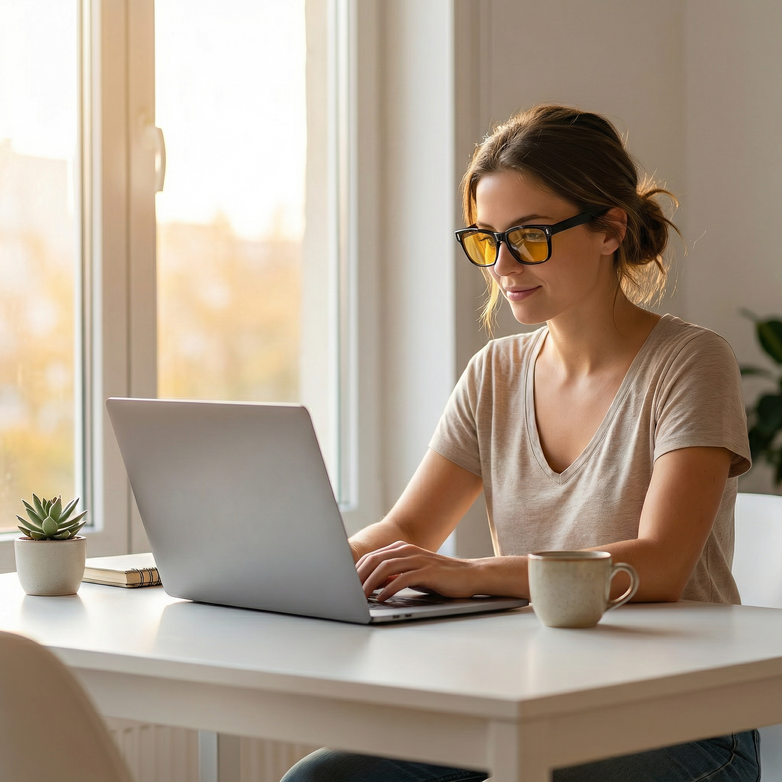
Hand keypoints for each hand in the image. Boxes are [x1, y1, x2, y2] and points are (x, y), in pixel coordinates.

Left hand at [356, 541, 478, 600]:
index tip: (346, 584)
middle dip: (358, 576)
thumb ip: (394, 575)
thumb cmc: (439, 577)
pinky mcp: (427, 571)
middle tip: (348, 592)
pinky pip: (403, 578)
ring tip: (361, 597)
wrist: (469, 575)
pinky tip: (383, 599)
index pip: (372, 556)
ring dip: (370, 583)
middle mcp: (408, 550)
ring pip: (385, 567)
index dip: (356, 570)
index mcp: (402, 548)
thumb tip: (373, 584)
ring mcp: (418, 559)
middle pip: (375, 559)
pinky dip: (389, 589)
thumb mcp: (413, 574)